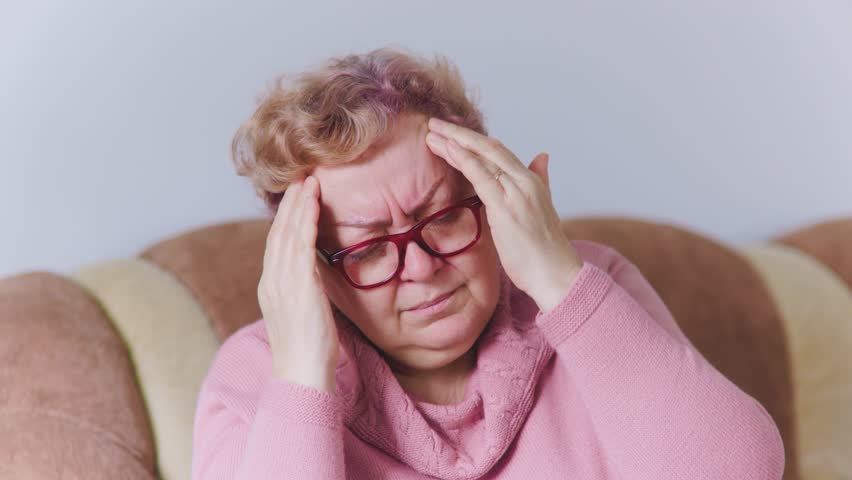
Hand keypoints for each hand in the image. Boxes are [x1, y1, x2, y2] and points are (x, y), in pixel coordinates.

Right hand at [258, 175, 338, 392]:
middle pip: (279, 232)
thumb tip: (317, 280)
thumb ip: (306, 293)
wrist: (303, 375)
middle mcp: (272, 281)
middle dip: (290, 203)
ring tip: (308, 180)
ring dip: (298, 204)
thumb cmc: (310, 352)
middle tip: (300, 176)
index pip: (277, 244)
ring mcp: (282, 282)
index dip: (286, 218)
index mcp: (272, 287)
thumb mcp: (305, 315)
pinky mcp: (298, 285)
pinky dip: (305, 221)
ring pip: (288, 233)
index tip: (297, 196)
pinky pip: (301, 245)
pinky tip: (313, 203)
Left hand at [424, 117, 582, 312]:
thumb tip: (542, 157)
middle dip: (459, 133)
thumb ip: (540, 180)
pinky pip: (481, 176)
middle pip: (488, 147)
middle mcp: (525, 181)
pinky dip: (464, 159)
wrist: (556, 275)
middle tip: (434, 123)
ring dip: (454, 142)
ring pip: (482, 156)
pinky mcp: (506, 208)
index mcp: (532, 181)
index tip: (451, 133)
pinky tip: (447, 148)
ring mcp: (516, 193)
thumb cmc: (545, 251)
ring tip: (431, 132)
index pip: (498, 152)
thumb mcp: (543, 209)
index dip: (473, 140)